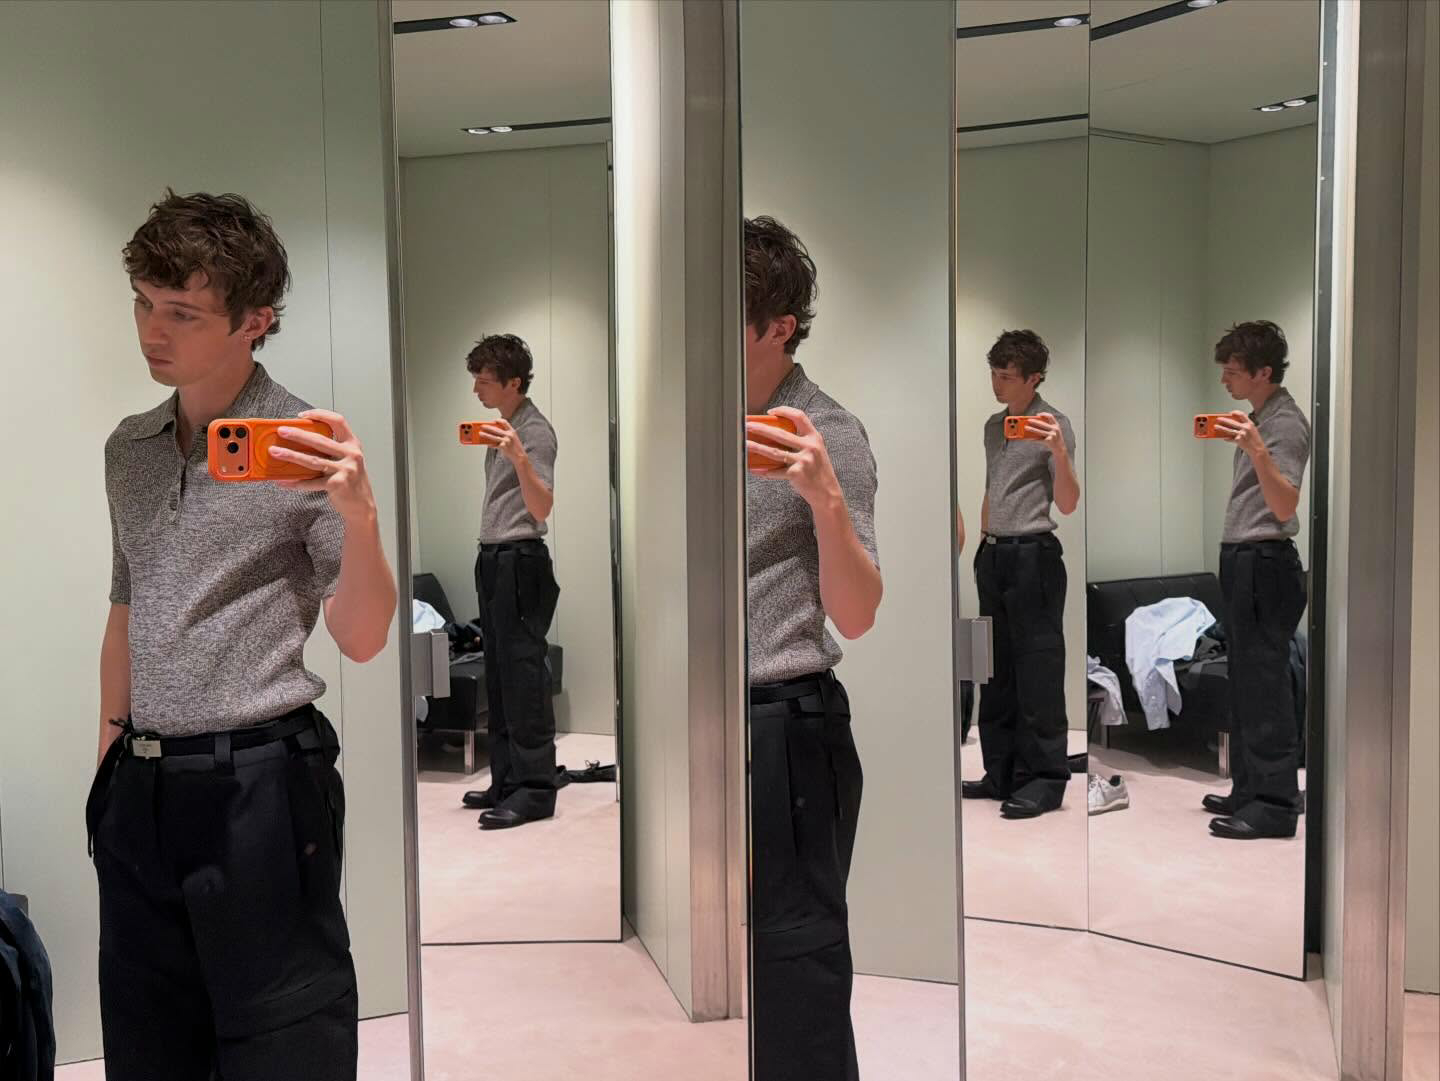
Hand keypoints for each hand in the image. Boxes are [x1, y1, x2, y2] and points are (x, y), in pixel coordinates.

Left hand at [269, 409, 377, 523]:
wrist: (362, 505)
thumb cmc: (351, 481)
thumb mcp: (347, 460)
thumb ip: (331, 450)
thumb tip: (300, 442)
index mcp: (352, 444)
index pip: (337, 421)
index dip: (320, 415)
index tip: (303, 415)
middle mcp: (351, 455)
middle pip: (320, 440)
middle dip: (297, 434)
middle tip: (281, 431)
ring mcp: (345, 470)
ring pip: (312, 460)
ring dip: (291, 455)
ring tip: (275, 452)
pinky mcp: (337, 484)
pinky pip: (311, 482)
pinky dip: (295, 482)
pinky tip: (283, 480)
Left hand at [486, 419, 527, 465]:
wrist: (520, 456)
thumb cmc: (515, 447)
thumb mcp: (513, 438)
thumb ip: (506, 434)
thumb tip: (493, 432)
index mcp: (512, 431)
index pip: (505, 422)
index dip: (498, 420)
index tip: (493, 421)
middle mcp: (509, 435)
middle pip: (496, 429)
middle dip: (488, 427)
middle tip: (482, 426)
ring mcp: (506, 441)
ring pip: (493, 436)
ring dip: (485, 435)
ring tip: (480, 433)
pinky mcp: (503, 447)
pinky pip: (494, 444)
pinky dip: (489, 444)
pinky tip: (486, 443)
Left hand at [746, 407, 841, 508]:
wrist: (827, 492)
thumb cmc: (818, 470)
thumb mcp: (816, 450)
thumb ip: (801, 441)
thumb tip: (774, 434)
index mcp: (814, 438)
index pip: (799, 417)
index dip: (784, 411)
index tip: (770, 412)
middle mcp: (810, 447)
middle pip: (781, 434)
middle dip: (762, 429)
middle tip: (748, 426)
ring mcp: (803, 461)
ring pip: (775, 452)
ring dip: (757, 447)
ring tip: (746, 444)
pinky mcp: (796, 474)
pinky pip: (776, 471)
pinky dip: (763, 471)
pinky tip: (754, 468)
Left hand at [1028, 412, 1067, 458]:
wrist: (1059, 448)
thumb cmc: (1054, 437)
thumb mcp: (1053, 430)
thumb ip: (1047, 426)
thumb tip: (1034, 423)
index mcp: (1056, 425)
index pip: (1051, 417)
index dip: (1044, 414)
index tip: (1038, 414)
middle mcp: (1055, 429)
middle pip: (1043, 424)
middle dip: (1035, 422)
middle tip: (1028, 420)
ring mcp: (1052, 435)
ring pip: (1040, 432)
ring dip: (1032, 429)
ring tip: (1026, 428)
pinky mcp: (1049, 441)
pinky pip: (1039, 439)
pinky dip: (1033, 439)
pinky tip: (1027, 438)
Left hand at [1212, 411, 1264, 456]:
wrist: (1258, 449)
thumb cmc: (1254, 439)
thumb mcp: (1252, 429)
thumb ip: (1244, 425)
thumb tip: (1232, 423)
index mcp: (1250, 424)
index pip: (1242, 415)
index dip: (1235, 412)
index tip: (1230, 413)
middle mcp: (1246, 428)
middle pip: (1232, 422)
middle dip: (1223, 420)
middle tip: (1218, 419)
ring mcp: (1242, 434)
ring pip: (1228, 430)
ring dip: (1221, 428)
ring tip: (1215, 426)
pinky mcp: (1238, 440)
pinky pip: (1230, 438)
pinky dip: (1226, 438)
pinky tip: (1223, 437)